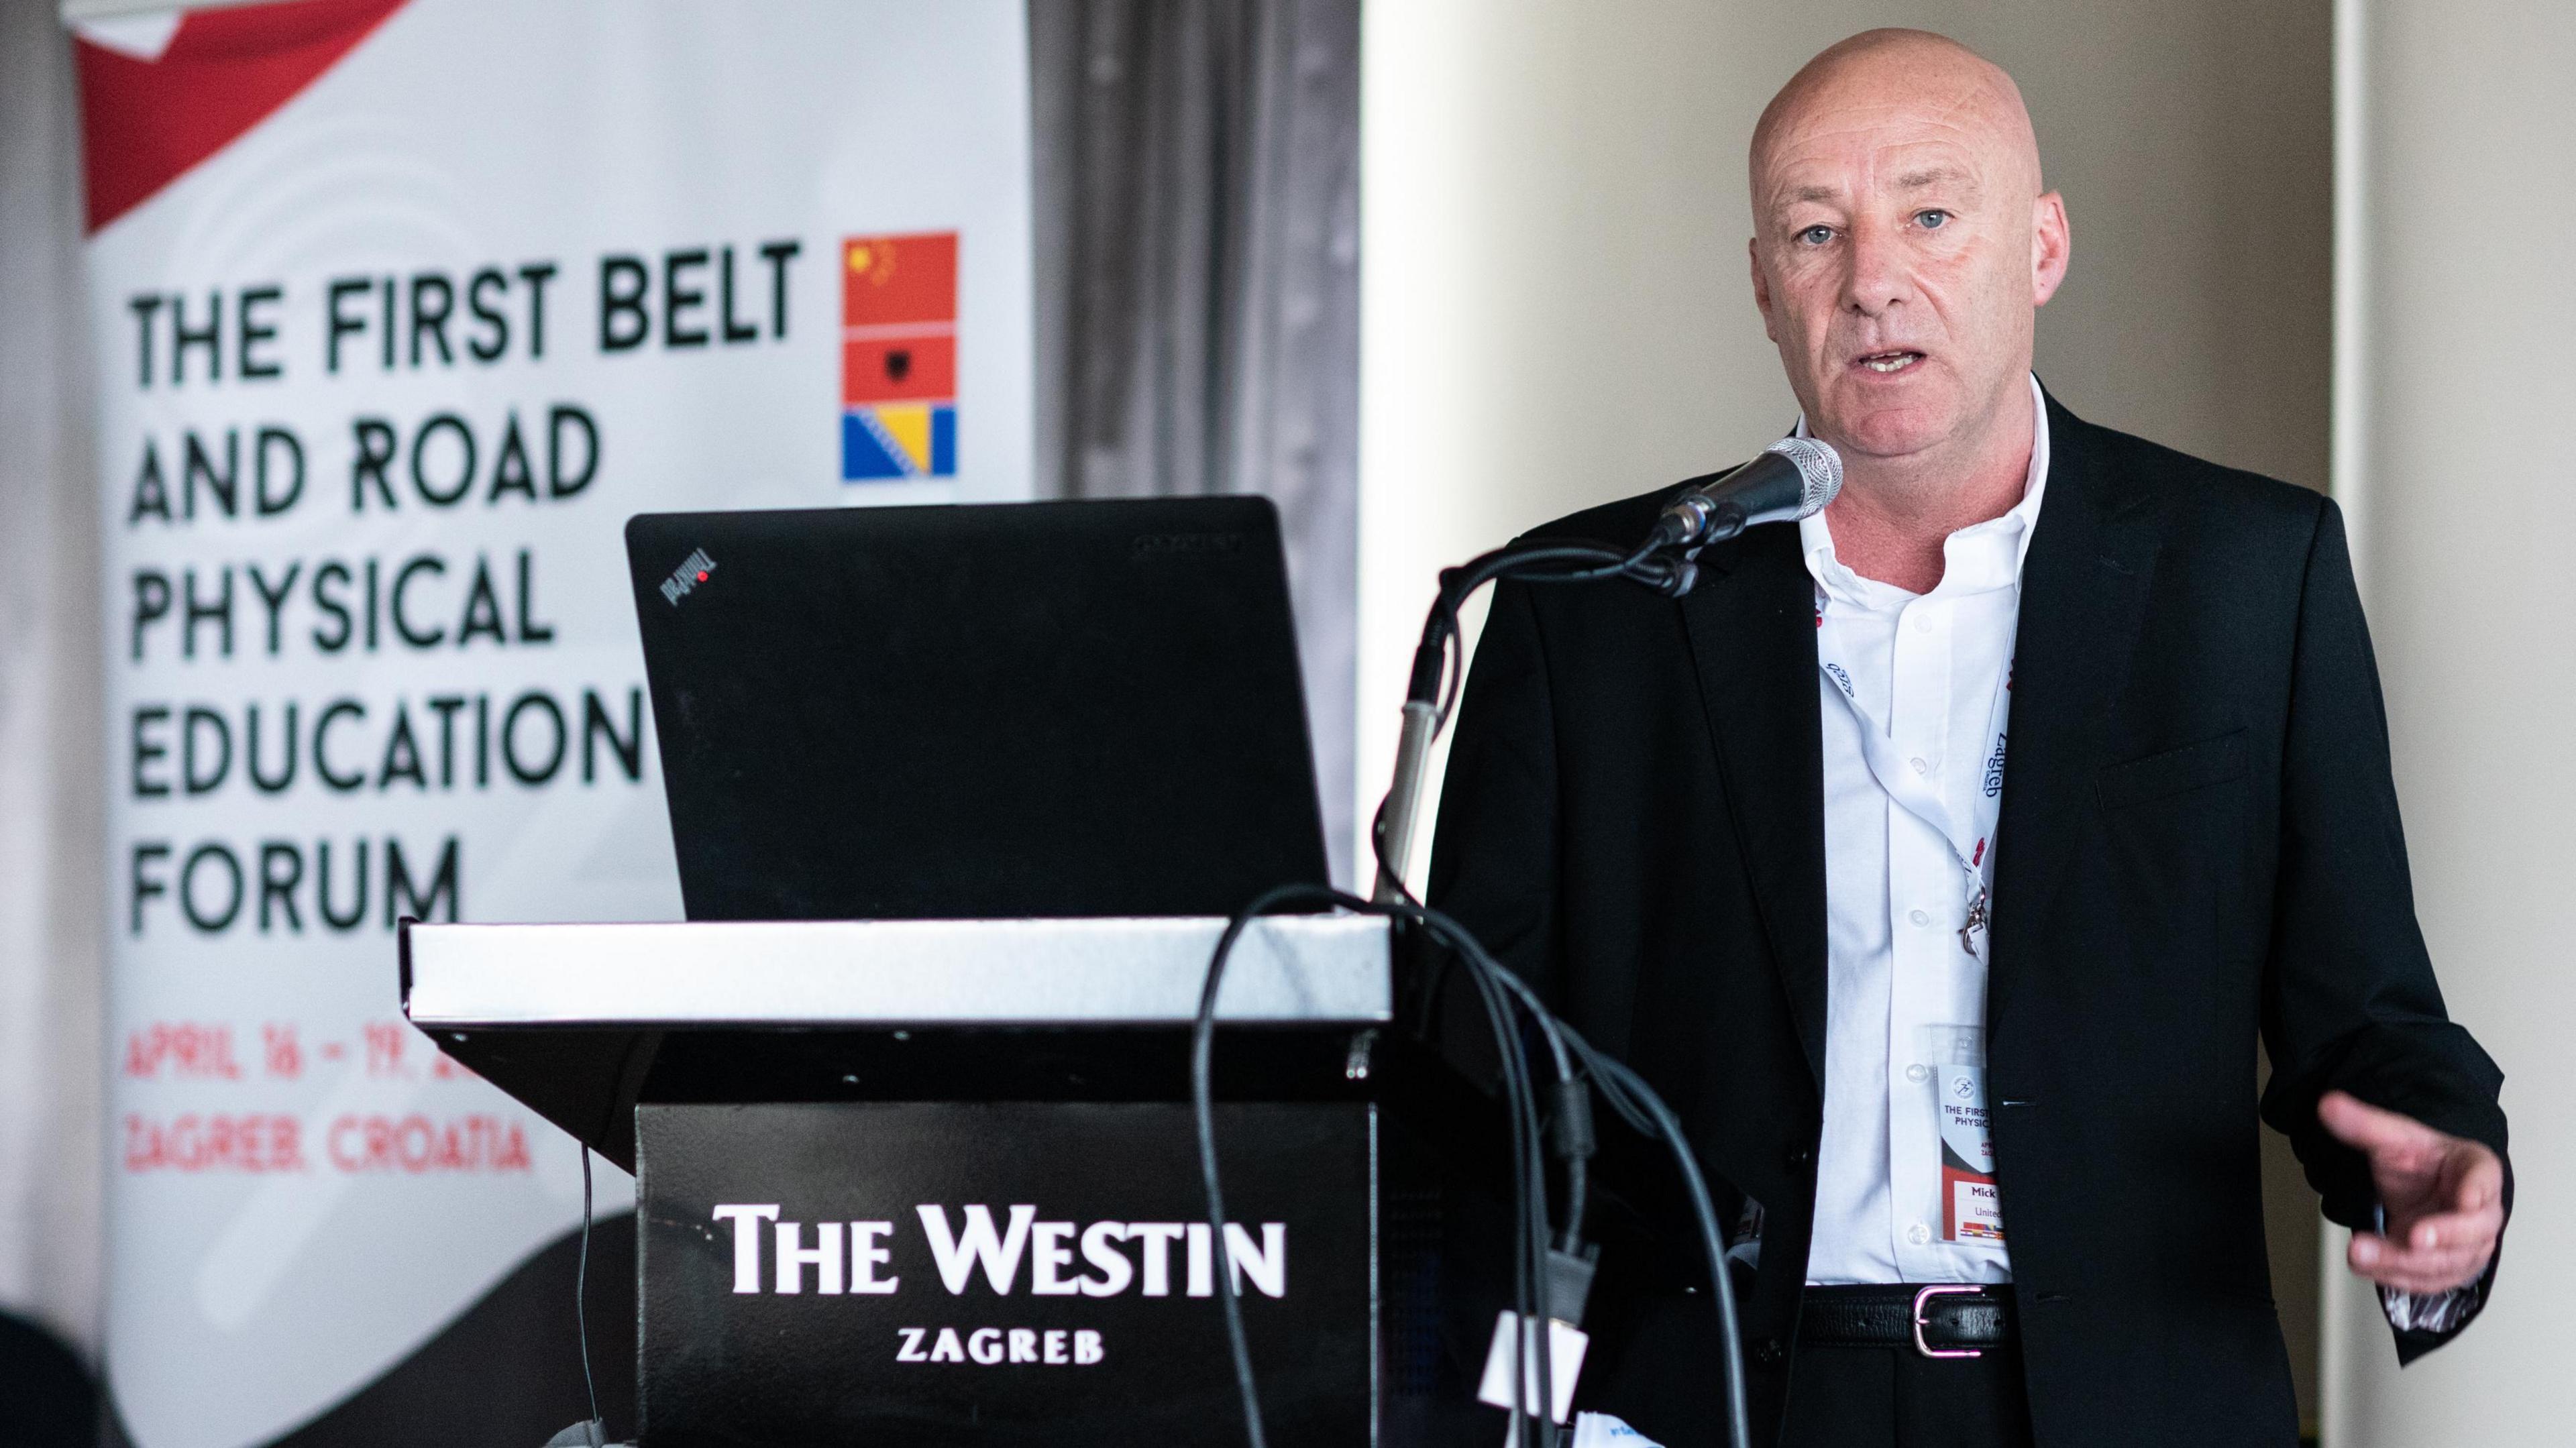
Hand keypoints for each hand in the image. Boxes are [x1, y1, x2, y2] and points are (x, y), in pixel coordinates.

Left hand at [2319, 1090, 2504, 1295]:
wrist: (2422, 1186)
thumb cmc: (2421, 1162)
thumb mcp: (2394, 1138)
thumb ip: (2364, 1125)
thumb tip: (2326, 1105)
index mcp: (2476, 1170)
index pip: (2484, 1179)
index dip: (2476, 1191)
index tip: (2463, 1198)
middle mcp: (2480, 1212)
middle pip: (2473, 1231)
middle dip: (2442, 1237)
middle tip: (2412, 1238)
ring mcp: (2467, 1245)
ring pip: (2447, 1263)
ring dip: (2404, 1263)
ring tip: (2362, 1253)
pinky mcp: (2447, 1268)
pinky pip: (2428, 1281)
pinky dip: (2397, 1277)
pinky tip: (2367, 1267)